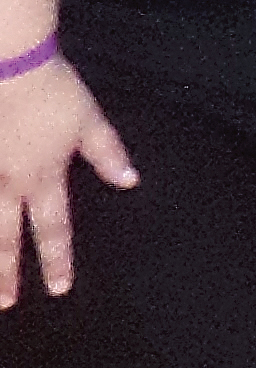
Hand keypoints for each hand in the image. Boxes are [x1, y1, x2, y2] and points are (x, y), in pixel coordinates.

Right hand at [0, 57, 136, 303]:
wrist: (6, 63)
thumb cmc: (51, 90)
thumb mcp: (89, 121)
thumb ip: (107, 153)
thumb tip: (131, 180)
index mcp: (42, 176)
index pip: (53, 228)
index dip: (57, 259)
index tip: (59, 288)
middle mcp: (6, 181)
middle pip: (5, 237)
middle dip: (6, 273)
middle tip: (5, 305)